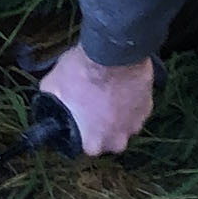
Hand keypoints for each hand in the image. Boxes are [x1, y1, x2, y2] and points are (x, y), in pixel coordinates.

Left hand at [37, 43, 153, 155]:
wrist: (113, 53)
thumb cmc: (81, 72)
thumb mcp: (53, 86)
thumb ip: (52, 102)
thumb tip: (49, 102)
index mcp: (92, 143)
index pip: (84, 145)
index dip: (79, 129)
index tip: (78, 115)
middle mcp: (117, 141)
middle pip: (106, 138)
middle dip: (100, 124)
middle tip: (92, 102)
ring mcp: (136, 125)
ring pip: (123, 124)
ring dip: (116, 113)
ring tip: (107, 92)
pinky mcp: (148, 108)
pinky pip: (136, 110)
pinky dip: (129, 102)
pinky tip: (121, 86)